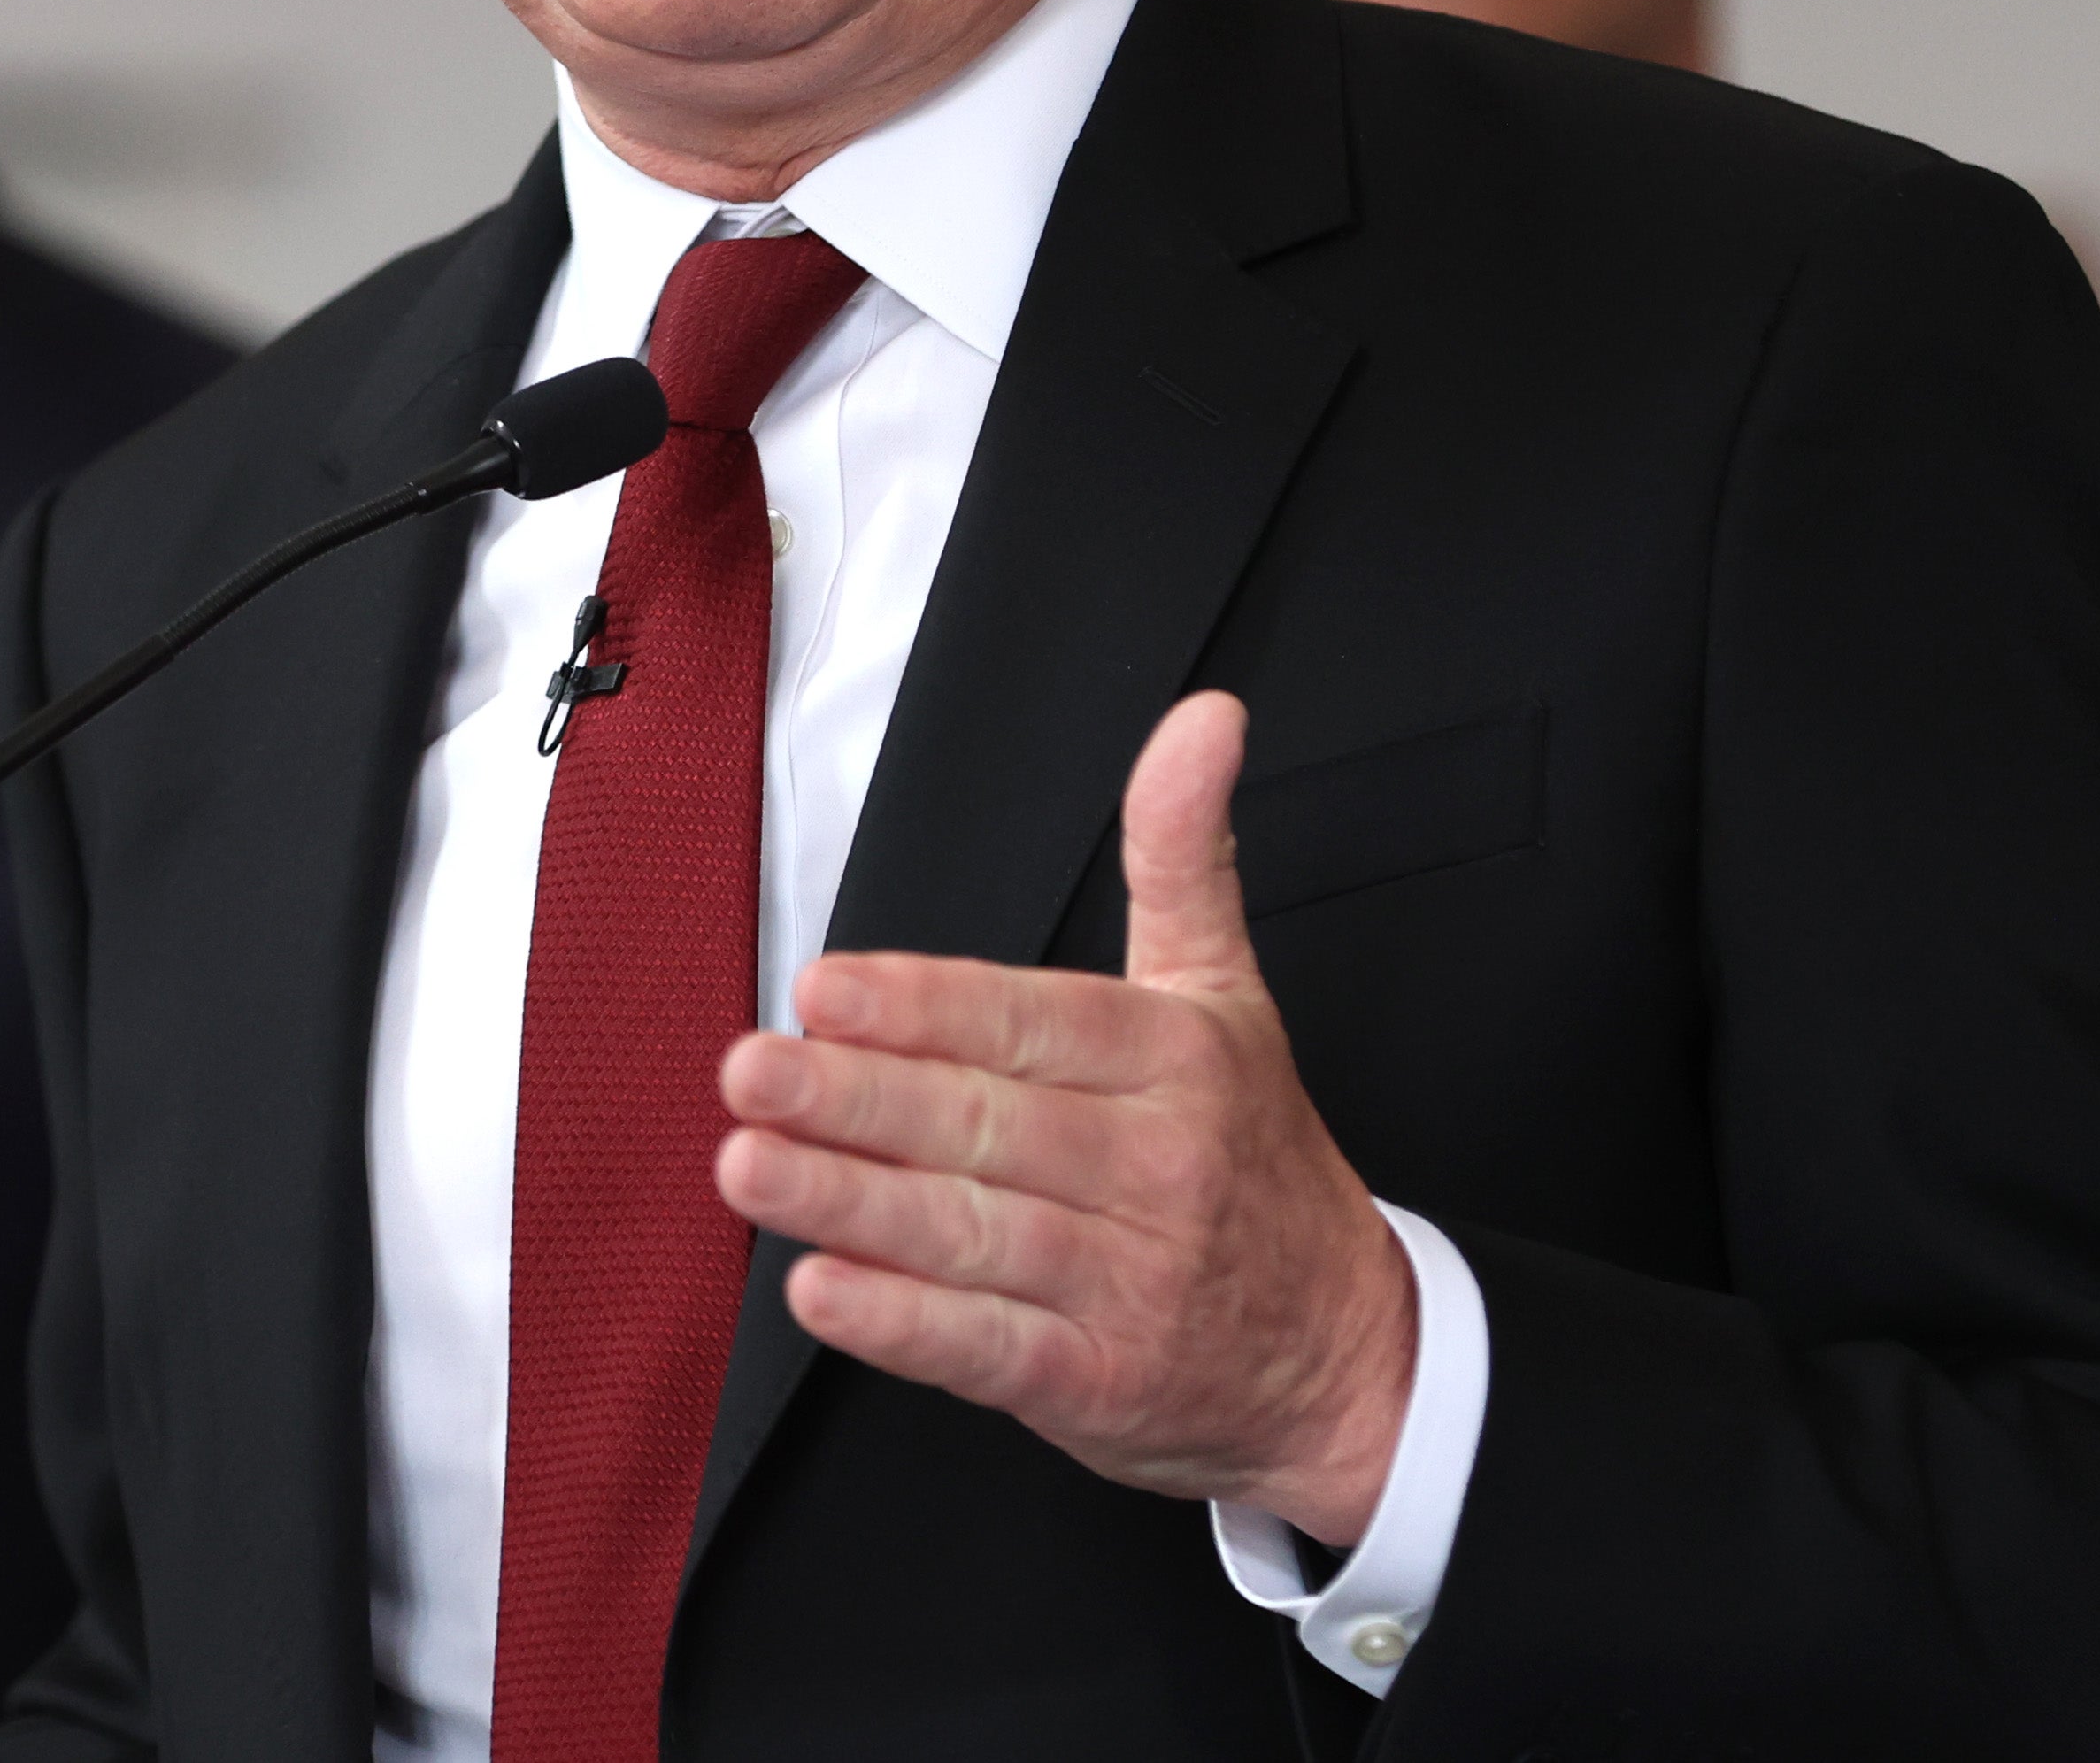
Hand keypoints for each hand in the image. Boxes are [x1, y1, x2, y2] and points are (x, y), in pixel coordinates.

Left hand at [712, 689, 1417, 1543]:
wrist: (1348, 1353)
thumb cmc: (1256, 1160)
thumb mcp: (1230, 991)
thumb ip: (1184, 854)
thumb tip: (1204, 719)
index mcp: (1175, 1061)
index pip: (1032, 1023)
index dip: (923, 1007)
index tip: (825, 989)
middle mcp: (1155, 1167)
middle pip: (986, 1124)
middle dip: (856, 1099)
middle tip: (754, 1070)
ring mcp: (1127, 1280)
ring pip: (970, 1232)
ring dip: (849, 1201)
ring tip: (750, 1166)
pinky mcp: (1097, 1381)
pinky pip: (986, 1348)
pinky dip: (900, 1324)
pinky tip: (821, 1290)